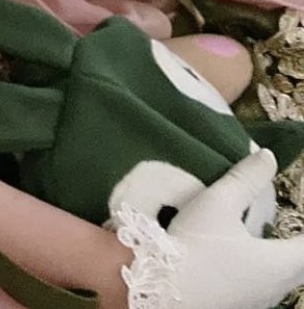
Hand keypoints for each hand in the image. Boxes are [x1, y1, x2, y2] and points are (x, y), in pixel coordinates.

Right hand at [112, 150, 303, 308]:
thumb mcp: (217, 204)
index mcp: (280, 263)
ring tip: (268, 236)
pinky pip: (263, 285)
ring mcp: (257, 300)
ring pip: (282, 277)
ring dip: (281, 257)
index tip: (300, 205)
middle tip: (289, 222)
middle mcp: (276, 287)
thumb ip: (245, 180)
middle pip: (300, 264)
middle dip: (297, 243)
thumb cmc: (194, 247)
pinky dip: (263, 268)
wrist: (159, 289)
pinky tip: (242, 257)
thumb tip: (267, 156)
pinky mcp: (237, 304)